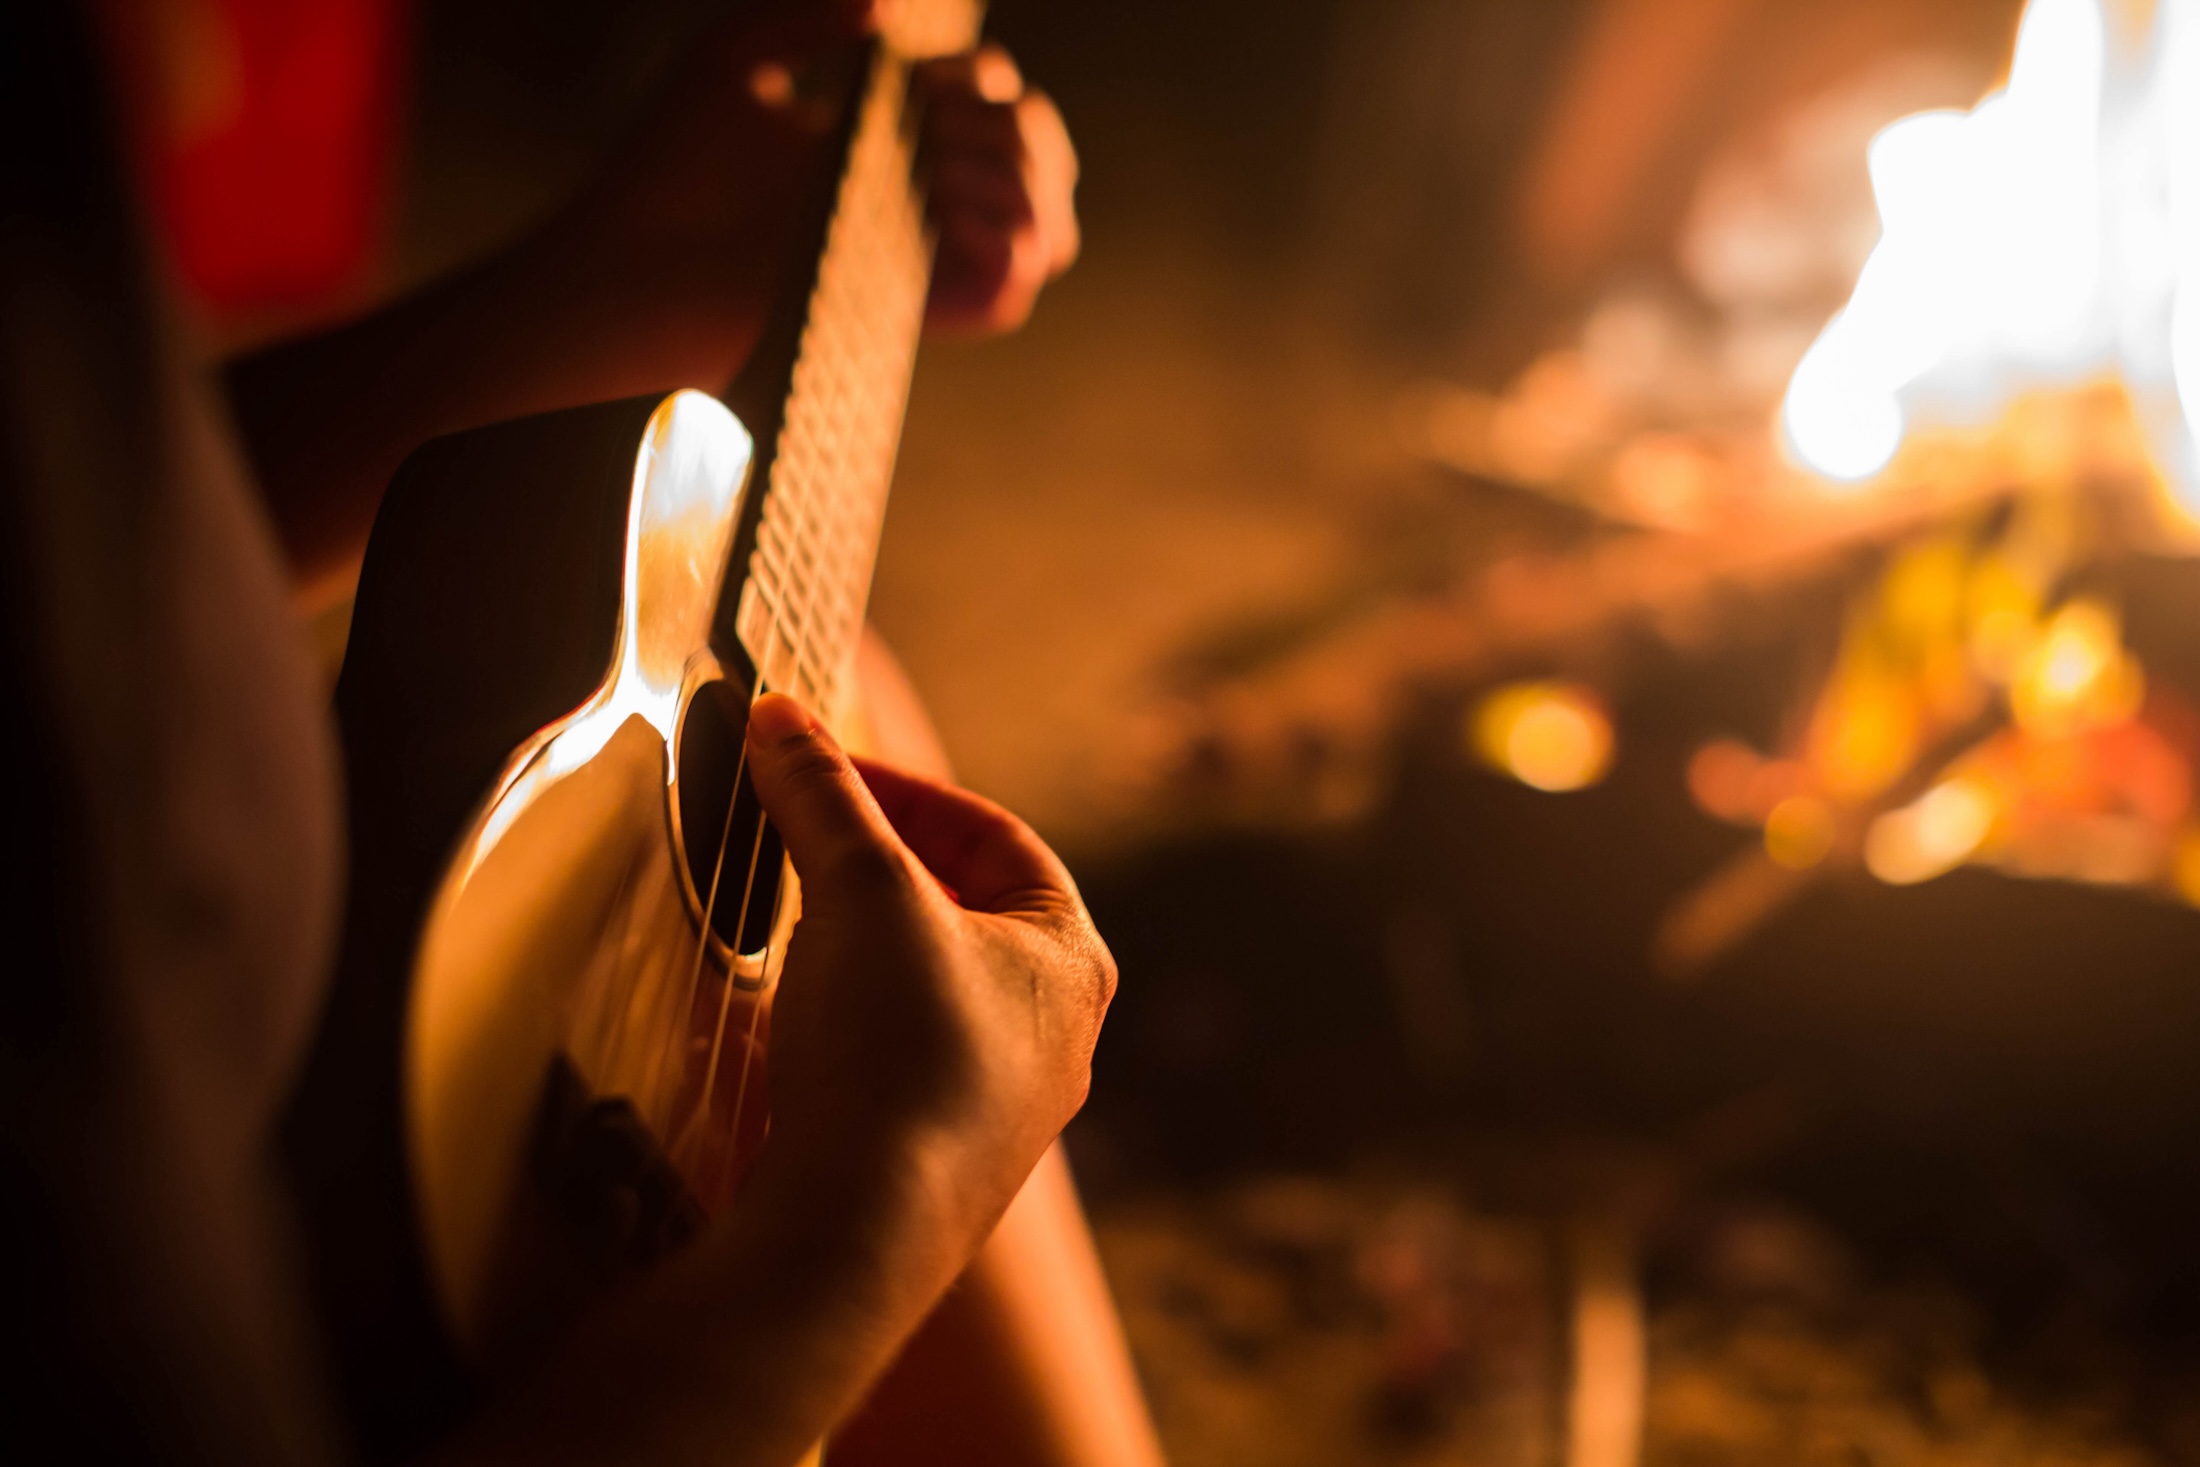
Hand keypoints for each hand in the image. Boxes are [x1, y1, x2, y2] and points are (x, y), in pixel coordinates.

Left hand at [538, 5, 1079, 388]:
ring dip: (1019, 174)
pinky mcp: (908, 311)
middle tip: (929, 123)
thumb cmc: (661, 169)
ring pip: (1046, 225)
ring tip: (938, 165)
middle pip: (1035, 157)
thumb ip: (812, 14)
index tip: (913, 79)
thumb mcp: (733, 56)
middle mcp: (912, 204)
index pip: (990, 103)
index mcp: (883, 142)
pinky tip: (947, 204)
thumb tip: (891, 13)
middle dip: (1014, 122)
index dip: (977, 77)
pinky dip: (1013, 241)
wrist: (627, 271)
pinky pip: (1010, 291)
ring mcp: (916, 261)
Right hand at [743, 693, 1113, 1246]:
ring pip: (934, 990)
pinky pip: (901, 1061)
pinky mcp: (938, 1159)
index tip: (829, 774)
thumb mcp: (859, 886)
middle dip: (885, 865)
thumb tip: (778, 716)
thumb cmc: (895, 1049)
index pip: (1000, 838)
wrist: (860, 1230)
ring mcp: (1002, 1106)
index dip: (909, 791)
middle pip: (970, 910)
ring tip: (796, 919)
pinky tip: (798, 1023)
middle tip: (809, 838)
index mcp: (1072, 958)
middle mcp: (1057, 1036)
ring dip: (865, 945)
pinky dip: (852, 1021)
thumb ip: (822, 794)